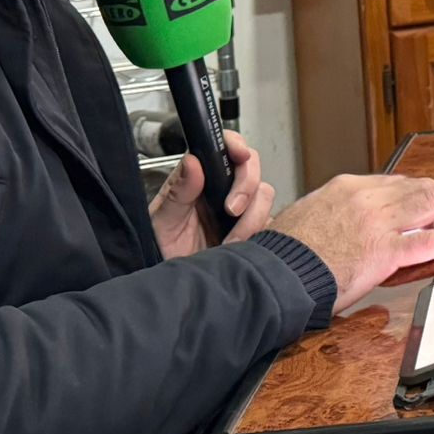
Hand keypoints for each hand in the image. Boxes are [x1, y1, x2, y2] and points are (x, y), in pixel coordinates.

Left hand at [150, 130, 273, 257]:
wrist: (178, 287)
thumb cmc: (163, 251)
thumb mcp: (162, 222)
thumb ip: (178, 191)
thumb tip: (192, 161)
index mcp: (198, 179)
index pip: (222, 147)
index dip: (236, 145)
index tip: (240, 155)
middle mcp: (222, 190)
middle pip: (251, 166)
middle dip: (246, 186)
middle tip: (232, 209)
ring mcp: (240, 210)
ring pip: (264, 195)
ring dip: (251, 217)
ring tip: (230, 240)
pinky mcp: (254, 231)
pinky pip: (271, 223)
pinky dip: (258, 233)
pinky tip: (239, 245)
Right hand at [263, 174, 433, 311]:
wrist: (272, 274)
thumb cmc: (280, 256)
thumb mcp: (302, 220)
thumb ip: (326, 217)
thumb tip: (335, 229)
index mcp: (344, 188)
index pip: (394, 183)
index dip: (418, 194)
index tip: (431, 202)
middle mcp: (365, 197)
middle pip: (420, 188)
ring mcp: (377, 221)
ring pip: (432, 204)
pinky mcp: (384, 250)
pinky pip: (433, 241)